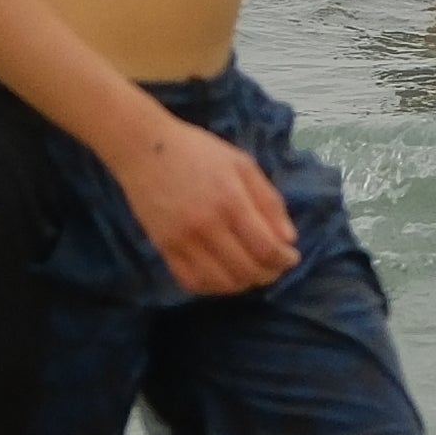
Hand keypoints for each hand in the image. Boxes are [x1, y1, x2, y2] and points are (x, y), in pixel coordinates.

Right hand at [107, 100, 297, 295]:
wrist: (144, 148)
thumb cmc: (199, 151)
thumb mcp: (243, 164)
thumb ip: (269, 201)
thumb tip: (288, 239)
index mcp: (231, 201)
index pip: (265, 248)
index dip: (283, 260)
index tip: (291, 258)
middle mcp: (206, 226)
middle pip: (245, 270)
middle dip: (268, 274)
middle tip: (274, 268)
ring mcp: (182, 241)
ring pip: (220, 283)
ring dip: (242, 284)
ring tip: (251, 273)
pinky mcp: (163, 248)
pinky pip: (191, 281)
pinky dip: (212, 287)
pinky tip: (223, 276)